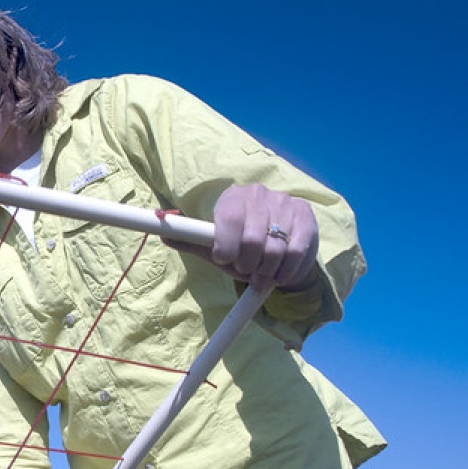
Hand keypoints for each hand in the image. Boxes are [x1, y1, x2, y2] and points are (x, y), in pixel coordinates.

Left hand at [171, 184, 318, 290]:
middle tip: (247, 270)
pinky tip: (281, 274)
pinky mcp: (305, 215)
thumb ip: (190, 241)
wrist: (278, 242)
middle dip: (247, 264)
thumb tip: (162, 235)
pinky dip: (287, 271)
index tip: (226, 260)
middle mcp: (258, 194)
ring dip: (267, 271)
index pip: (228, 221)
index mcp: (231, 198)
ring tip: (263, 273)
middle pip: (252, 240)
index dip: (226, 248)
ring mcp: (284, 202)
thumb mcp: (213, 246)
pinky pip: (297, 251)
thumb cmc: (240, 247)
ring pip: (276, 249)